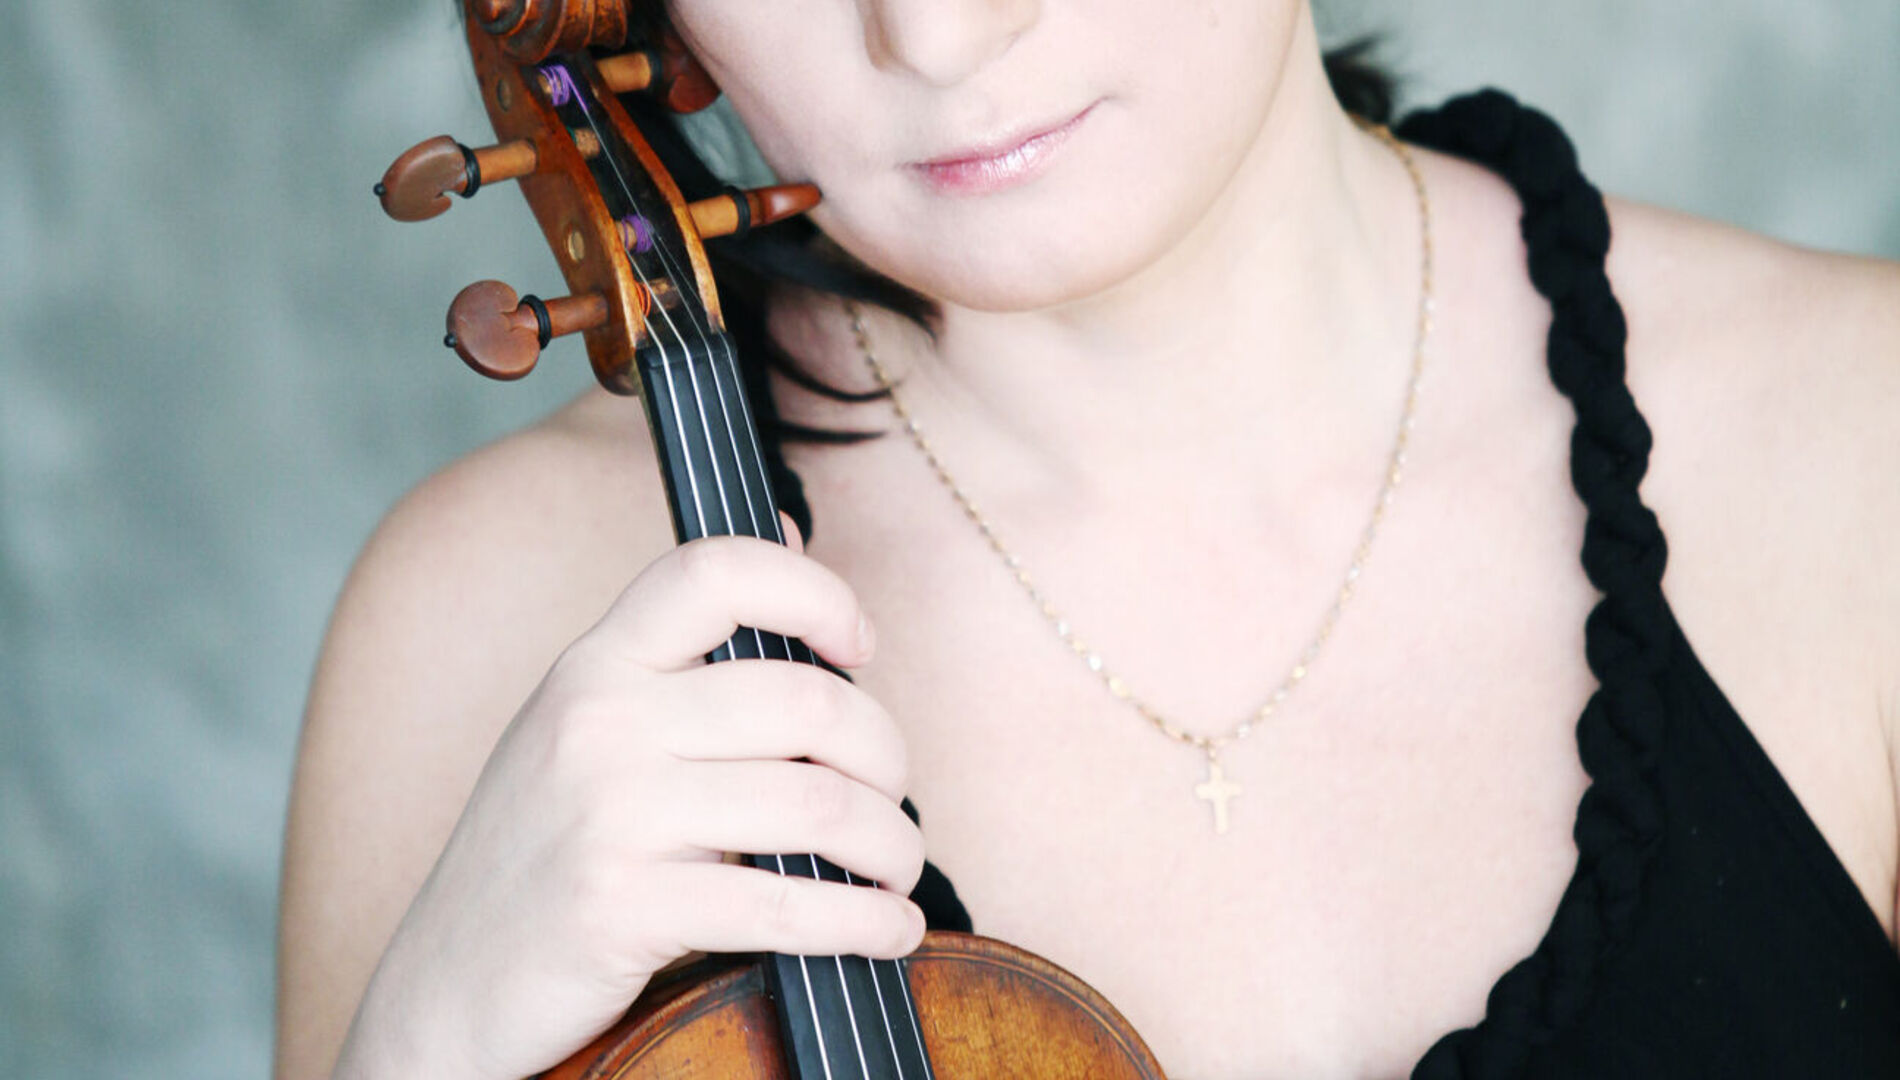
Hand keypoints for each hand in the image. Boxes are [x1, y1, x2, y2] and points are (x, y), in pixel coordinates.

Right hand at [332, 529, 924, 1079]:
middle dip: (885, 757)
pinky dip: (861, 924)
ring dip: (890, 848)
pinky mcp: (621, 907)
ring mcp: (607, 813)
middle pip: (805, 703)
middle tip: (894, 796)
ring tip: (897, 871)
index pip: (715, 571)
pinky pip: (785, 904)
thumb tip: (785, 529)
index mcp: (597, 663)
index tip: (860, 646)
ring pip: (815, 806)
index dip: (815, 593)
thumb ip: (685, 645)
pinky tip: (884, 931)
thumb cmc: (543, 851)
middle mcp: (599, 722)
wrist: (447, 986)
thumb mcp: (589, 722)